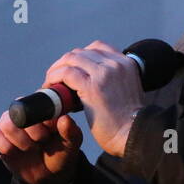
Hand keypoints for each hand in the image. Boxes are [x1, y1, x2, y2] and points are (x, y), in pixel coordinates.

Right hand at [0, 112, 82, 183]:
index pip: (36, 104)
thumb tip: (64, 118)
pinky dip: (5, 146)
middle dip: (32, 132)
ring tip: (30, 147)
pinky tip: (15, 152)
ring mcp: (10, 123)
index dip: (41, 120)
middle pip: (19, 113)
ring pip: (6, 124)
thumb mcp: (71, 145)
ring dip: (20, 140)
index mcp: (43, 108)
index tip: (49, 133)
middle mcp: (24, 112)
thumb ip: (70, 131)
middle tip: (41, 141)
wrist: (48, 175)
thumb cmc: (60, 154)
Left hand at [42, 40, 143, 156]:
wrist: (133, 135)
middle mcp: (116, 63)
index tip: (70, 70)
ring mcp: (104, 73)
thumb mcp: (127, 91)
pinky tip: (51, 88)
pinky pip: (66, 73)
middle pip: (80, 52)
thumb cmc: (128, 122)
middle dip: (64, 63)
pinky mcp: (92, 86)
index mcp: (126, 63)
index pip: (96, 48)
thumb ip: (114, 81)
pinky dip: (54, 78)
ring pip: (71, 59)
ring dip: (56, 70)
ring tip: (50, 83)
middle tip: (55, 79)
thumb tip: (89, 82)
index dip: (79, 57)